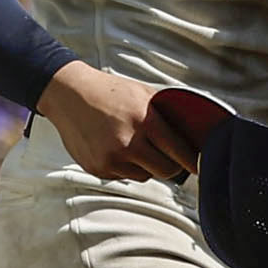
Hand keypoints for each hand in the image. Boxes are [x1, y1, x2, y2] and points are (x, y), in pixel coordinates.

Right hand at [40, 62, 198, 182]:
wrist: (68, 94)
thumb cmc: (109, 91)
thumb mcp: (142, 93)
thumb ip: (166, 115)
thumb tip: (191, 135)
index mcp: (144, 120)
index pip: (179, 152)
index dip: (192, 161)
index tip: (199, 166)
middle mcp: (128, 143)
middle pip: (165, 171)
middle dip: (171, 166)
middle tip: (171, 159)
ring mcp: (111, 159)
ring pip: (143, 176)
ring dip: (145, 166)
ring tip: (134, 146)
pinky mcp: (97, 168)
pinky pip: (122, 176)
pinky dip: (125, 166)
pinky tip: (115, 147)